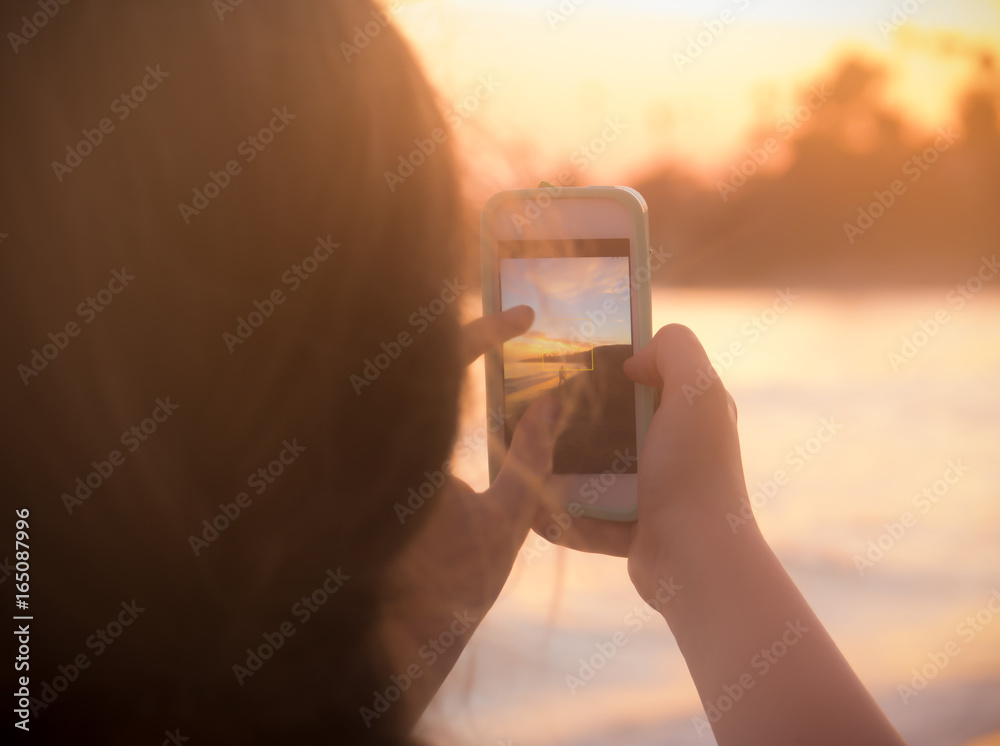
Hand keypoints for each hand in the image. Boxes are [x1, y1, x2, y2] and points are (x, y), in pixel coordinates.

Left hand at [378, 306, 559, 727]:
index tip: (524, 316)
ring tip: (485, 350)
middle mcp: (385, 448)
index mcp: (418, 452)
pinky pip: (395, 421)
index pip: (447, 363)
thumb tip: (552, 402)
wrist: (405, 637)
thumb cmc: (458, 583)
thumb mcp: (510, 517)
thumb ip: (535, 453)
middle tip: (504, 322)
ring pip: (400, 390)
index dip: (488, 330)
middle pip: (415, 364)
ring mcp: (367, 459)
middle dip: (460, 336)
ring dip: (436, 366)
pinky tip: (451, 404)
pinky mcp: (365, 475)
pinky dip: (422, 401)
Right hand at [530, 324, 754, 600]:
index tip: (573, 362)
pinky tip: (528, 503)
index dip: (615, 363)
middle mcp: (677, 449)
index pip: (650, 374)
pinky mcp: (632, 527)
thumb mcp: (696, 389)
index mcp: (693, 412)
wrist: (696, 561)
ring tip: (523, 454)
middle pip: (615, 420)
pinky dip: (560, 512)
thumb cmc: (693, 472)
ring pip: (596, 468)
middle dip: (577, 415)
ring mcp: (654, 490)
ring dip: (561, 465)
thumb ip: (674, 349)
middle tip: (535, 408)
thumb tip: (633, 359)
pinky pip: (588, 514)